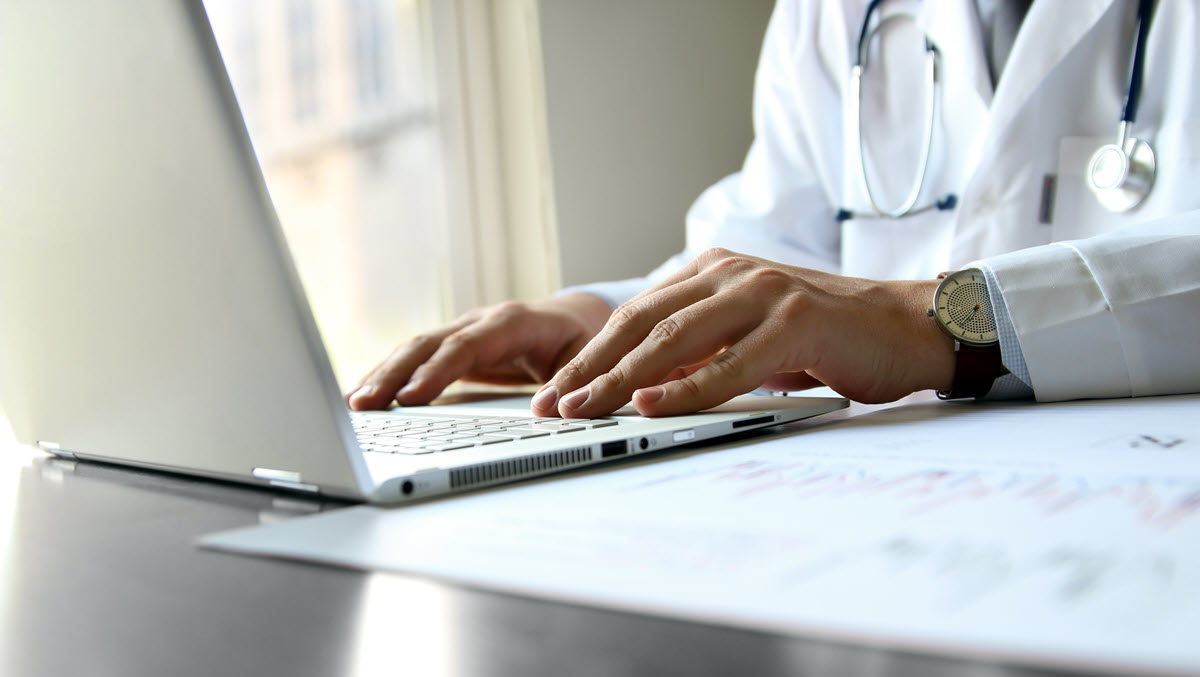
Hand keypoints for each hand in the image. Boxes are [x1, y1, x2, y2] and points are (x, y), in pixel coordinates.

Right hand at [346, 293, 611, 409]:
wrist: (575, 320)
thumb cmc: (581, 340)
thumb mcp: (586, 358)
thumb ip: (568, 381)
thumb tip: (547, 409)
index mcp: (513, 322)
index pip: (467, 345)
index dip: (438, 370)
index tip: (412, 397)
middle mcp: (480, 322)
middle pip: (429, 344)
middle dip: (395, 374)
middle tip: (366, 404)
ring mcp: (462, 332)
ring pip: (414, 350)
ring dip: (383, 375)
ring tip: (353, 404)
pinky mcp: (451, 348)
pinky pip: (415, 360)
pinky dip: (389, 376)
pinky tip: (364, 395)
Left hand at [530, 248, 954, 417]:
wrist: (906, 326)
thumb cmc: (825, 337)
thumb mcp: (749, 335)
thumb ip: (701, 348)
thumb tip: (641, 386)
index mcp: (712, 272)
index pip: (636, 315)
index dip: (591, 355)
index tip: (556, 391)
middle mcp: (730, 273)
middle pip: (642, 323)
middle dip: (591, 368)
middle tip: (553, 405)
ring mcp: (762, 293)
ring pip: (674, 339)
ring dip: (623, 379)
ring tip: (586, 409)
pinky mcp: (794, 323)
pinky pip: (728, 364)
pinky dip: (686, 389)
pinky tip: (651, 406)